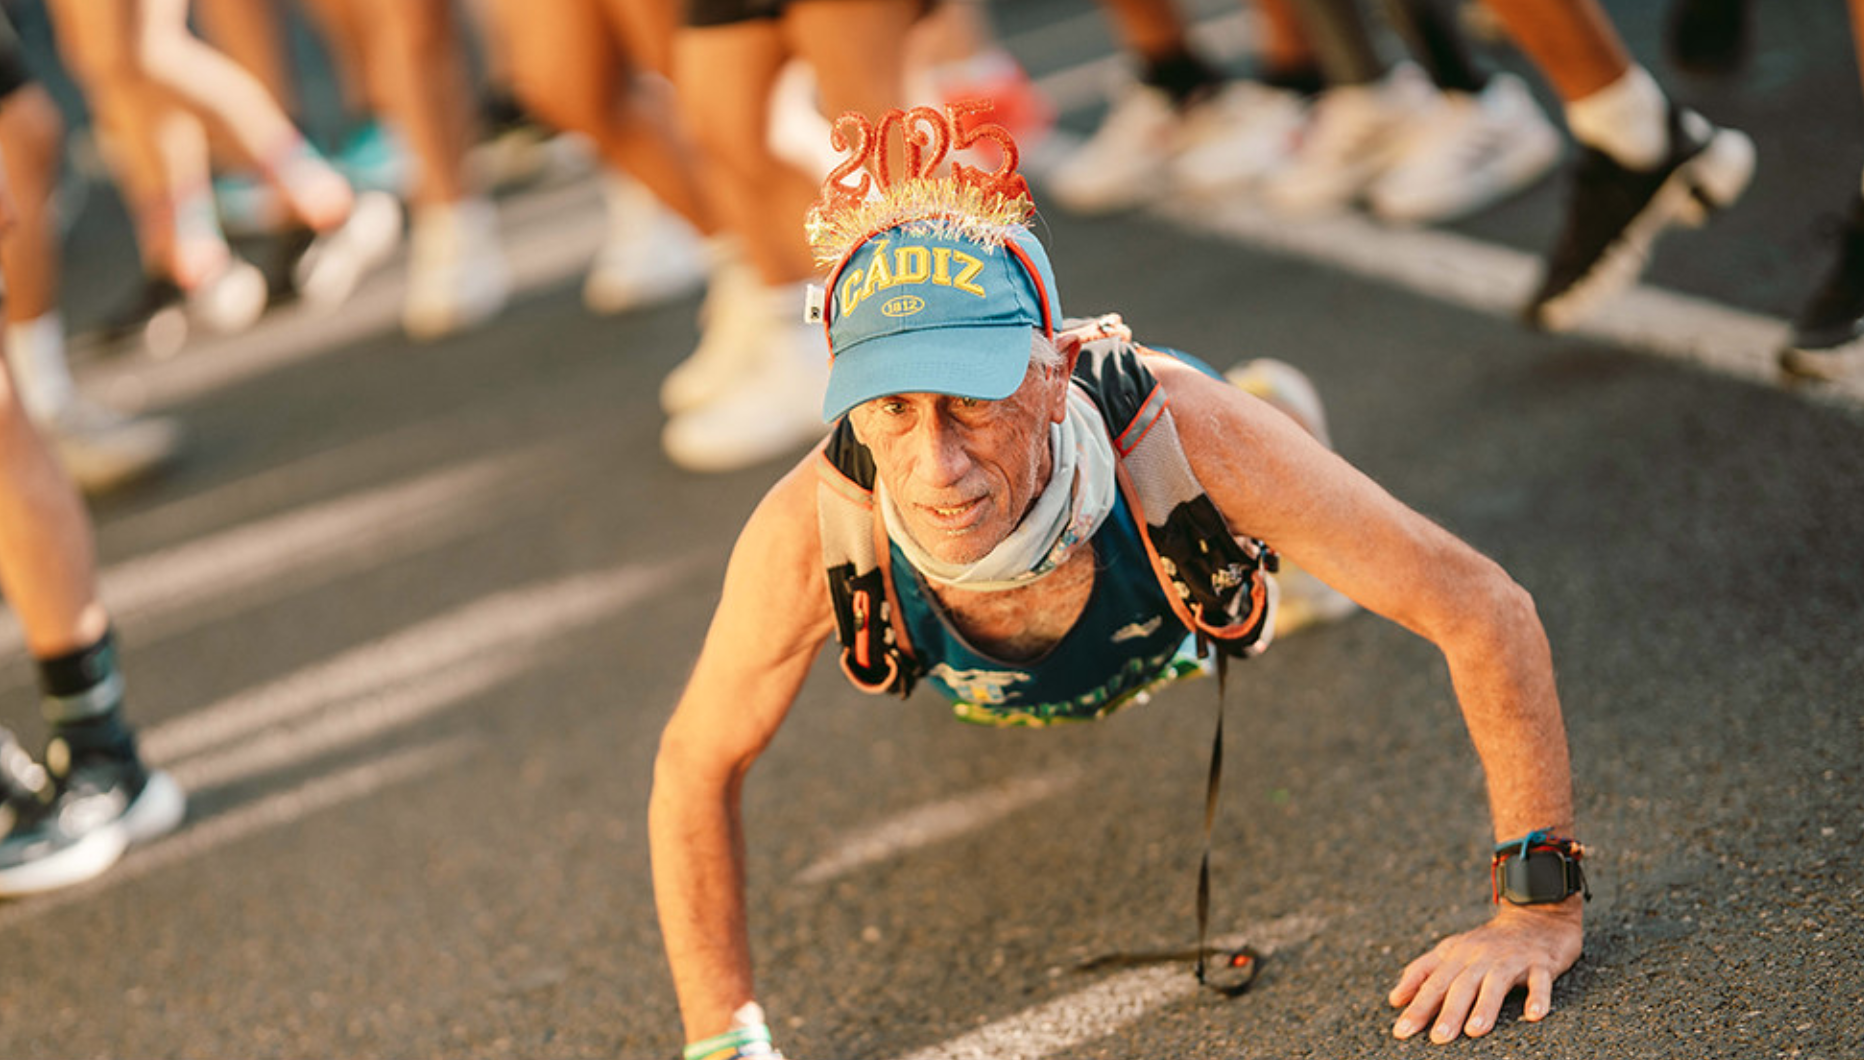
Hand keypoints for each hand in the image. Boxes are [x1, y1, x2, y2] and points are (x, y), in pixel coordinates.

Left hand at [1388, 898, 1582, 1043]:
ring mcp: (1511, 959)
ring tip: (1475, 1030)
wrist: (1535, 917)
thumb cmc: (1489, 943)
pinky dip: (1537, 997)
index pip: (1432, 982)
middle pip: (1461, 984)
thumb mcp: (1452, 951)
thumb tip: (1395, 999)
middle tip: (1438, 1038)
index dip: (1417, 1006)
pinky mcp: (1540, 963)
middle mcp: (1481, 956)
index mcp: (1457, 954)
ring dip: (1485, 1006)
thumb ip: (1422, 972)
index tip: (1402, 1031)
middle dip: (1448, 1011)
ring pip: (1496, 982)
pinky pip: (1539, 980)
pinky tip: (1534, 1014)